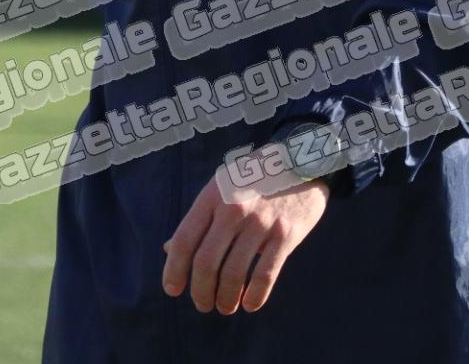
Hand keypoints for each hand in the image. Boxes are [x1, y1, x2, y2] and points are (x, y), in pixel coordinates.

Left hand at [161, 151, 328, 314]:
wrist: (299, 161)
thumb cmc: (253, 179)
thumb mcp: (220, 188)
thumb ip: (198, 219)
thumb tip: (168, 250)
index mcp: (212, 197)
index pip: (185, 239)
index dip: (174, 269)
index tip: (172, 289)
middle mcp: (233, 209)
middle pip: (206, 262)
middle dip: (200, 290)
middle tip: (202, 304)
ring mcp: (260, 223)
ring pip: (233, 273)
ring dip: (225, 298)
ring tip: (224, 307)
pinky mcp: (285, 235)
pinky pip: (265, 275)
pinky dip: (255, 296)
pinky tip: (249, 304)